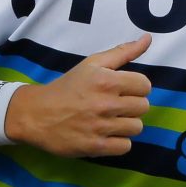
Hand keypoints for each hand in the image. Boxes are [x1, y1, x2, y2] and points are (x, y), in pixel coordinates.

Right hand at [3, 34, 151, 157]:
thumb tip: (148, 39)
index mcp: (106, 81)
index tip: (123, 89)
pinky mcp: (96, 147)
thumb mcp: (92, 63)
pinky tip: (106, 134)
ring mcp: (101, 127)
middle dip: (131, 105)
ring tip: (110, 120)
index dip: (136, 87)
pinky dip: (119, 142)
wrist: (37, 114)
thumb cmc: (68, 87)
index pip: (145, 85)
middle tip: (115, 104)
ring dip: (126, 124)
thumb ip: (123, 52)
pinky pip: (126, 146)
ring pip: (137, 127)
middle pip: (143, 107)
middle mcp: (105, 104)